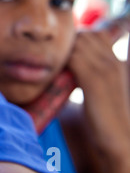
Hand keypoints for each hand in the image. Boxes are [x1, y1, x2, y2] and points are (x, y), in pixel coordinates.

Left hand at [68, 29, 129, 172]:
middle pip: (85, 35)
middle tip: (55, 61)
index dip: (77, 40)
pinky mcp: (94, 80)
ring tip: (54, 68)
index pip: (96, 34)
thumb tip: (65, 71)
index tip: (64, 55)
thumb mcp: (98, 90)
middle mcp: (112, 61)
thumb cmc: (103, 118)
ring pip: (78, 43)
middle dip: (68, 44)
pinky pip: (74, 58)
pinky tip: (55, 75)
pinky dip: (61, 62)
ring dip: (63, 53)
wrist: (118, 138)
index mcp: (116, 62)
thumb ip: (86, 76)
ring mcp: (105, 69)